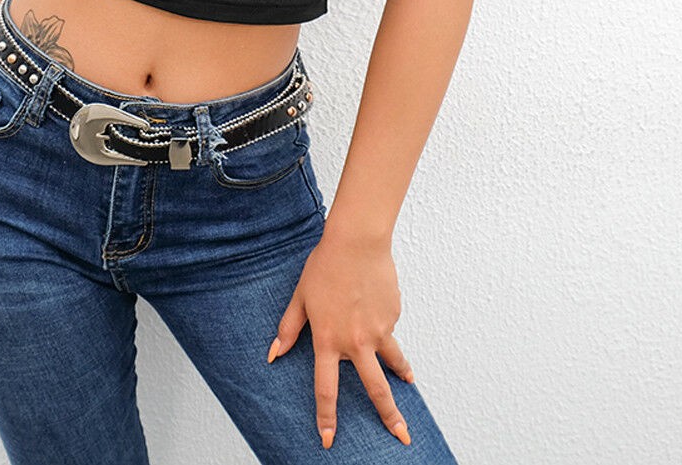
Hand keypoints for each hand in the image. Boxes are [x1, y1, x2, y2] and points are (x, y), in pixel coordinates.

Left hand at [268, 230, 413, 448]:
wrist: (357, 242)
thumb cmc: (325, 266)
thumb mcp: (300, 297)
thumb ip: (289, 328)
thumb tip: (273, 354)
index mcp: (328, 340)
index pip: (326, 389)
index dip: (326, 417)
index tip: (329, 440)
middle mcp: (355, 342)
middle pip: (375, 389)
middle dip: (390, 417)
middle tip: (402, 437)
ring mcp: (378, 330)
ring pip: (393, 363)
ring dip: (402, 377)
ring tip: (408, 383)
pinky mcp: (393, 316)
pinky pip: (388, 327)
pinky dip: (383, 323)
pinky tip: (375, 302)